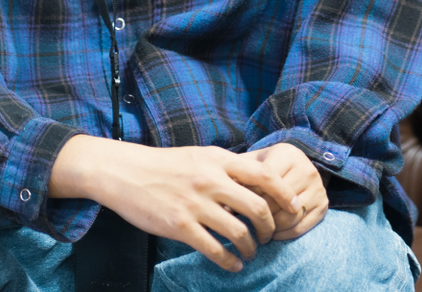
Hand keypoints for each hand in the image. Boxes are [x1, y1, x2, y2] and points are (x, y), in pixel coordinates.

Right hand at [49, 135, 300, 271]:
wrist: (126, 172)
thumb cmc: (167, 164)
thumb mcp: (202, 155)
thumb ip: (229, 167)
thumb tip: (259, 179)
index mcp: (220, 160)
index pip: (265, 176)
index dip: (285, 194)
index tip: (294, 208)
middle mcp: (211, 180)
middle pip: (257, 207)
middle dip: (270, 226)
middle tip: (270, 235)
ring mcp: (195, 204)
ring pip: (239, 231)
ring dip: (251, 247)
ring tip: (251, 253)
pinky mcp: (180, 226)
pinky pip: (214, 248)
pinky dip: (229, 260)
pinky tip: (234, 265)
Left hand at [243, 142, 328, 239]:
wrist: (294, 166)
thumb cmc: (265, 167)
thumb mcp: (251, 163)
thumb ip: (236, 176)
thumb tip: (223, 206)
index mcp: (287, 154)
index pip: (264, 183)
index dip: (247, 196)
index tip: (235, 203)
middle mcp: (307, 168)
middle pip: (277, 202)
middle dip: (258, 215)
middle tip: (245, 221)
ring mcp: (318, 187)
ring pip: (289, 217)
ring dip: (271, 228)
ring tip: (258, 228)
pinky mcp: (323, 205)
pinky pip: (300, 228)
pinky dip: (284, 235)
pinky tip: (273, 232)